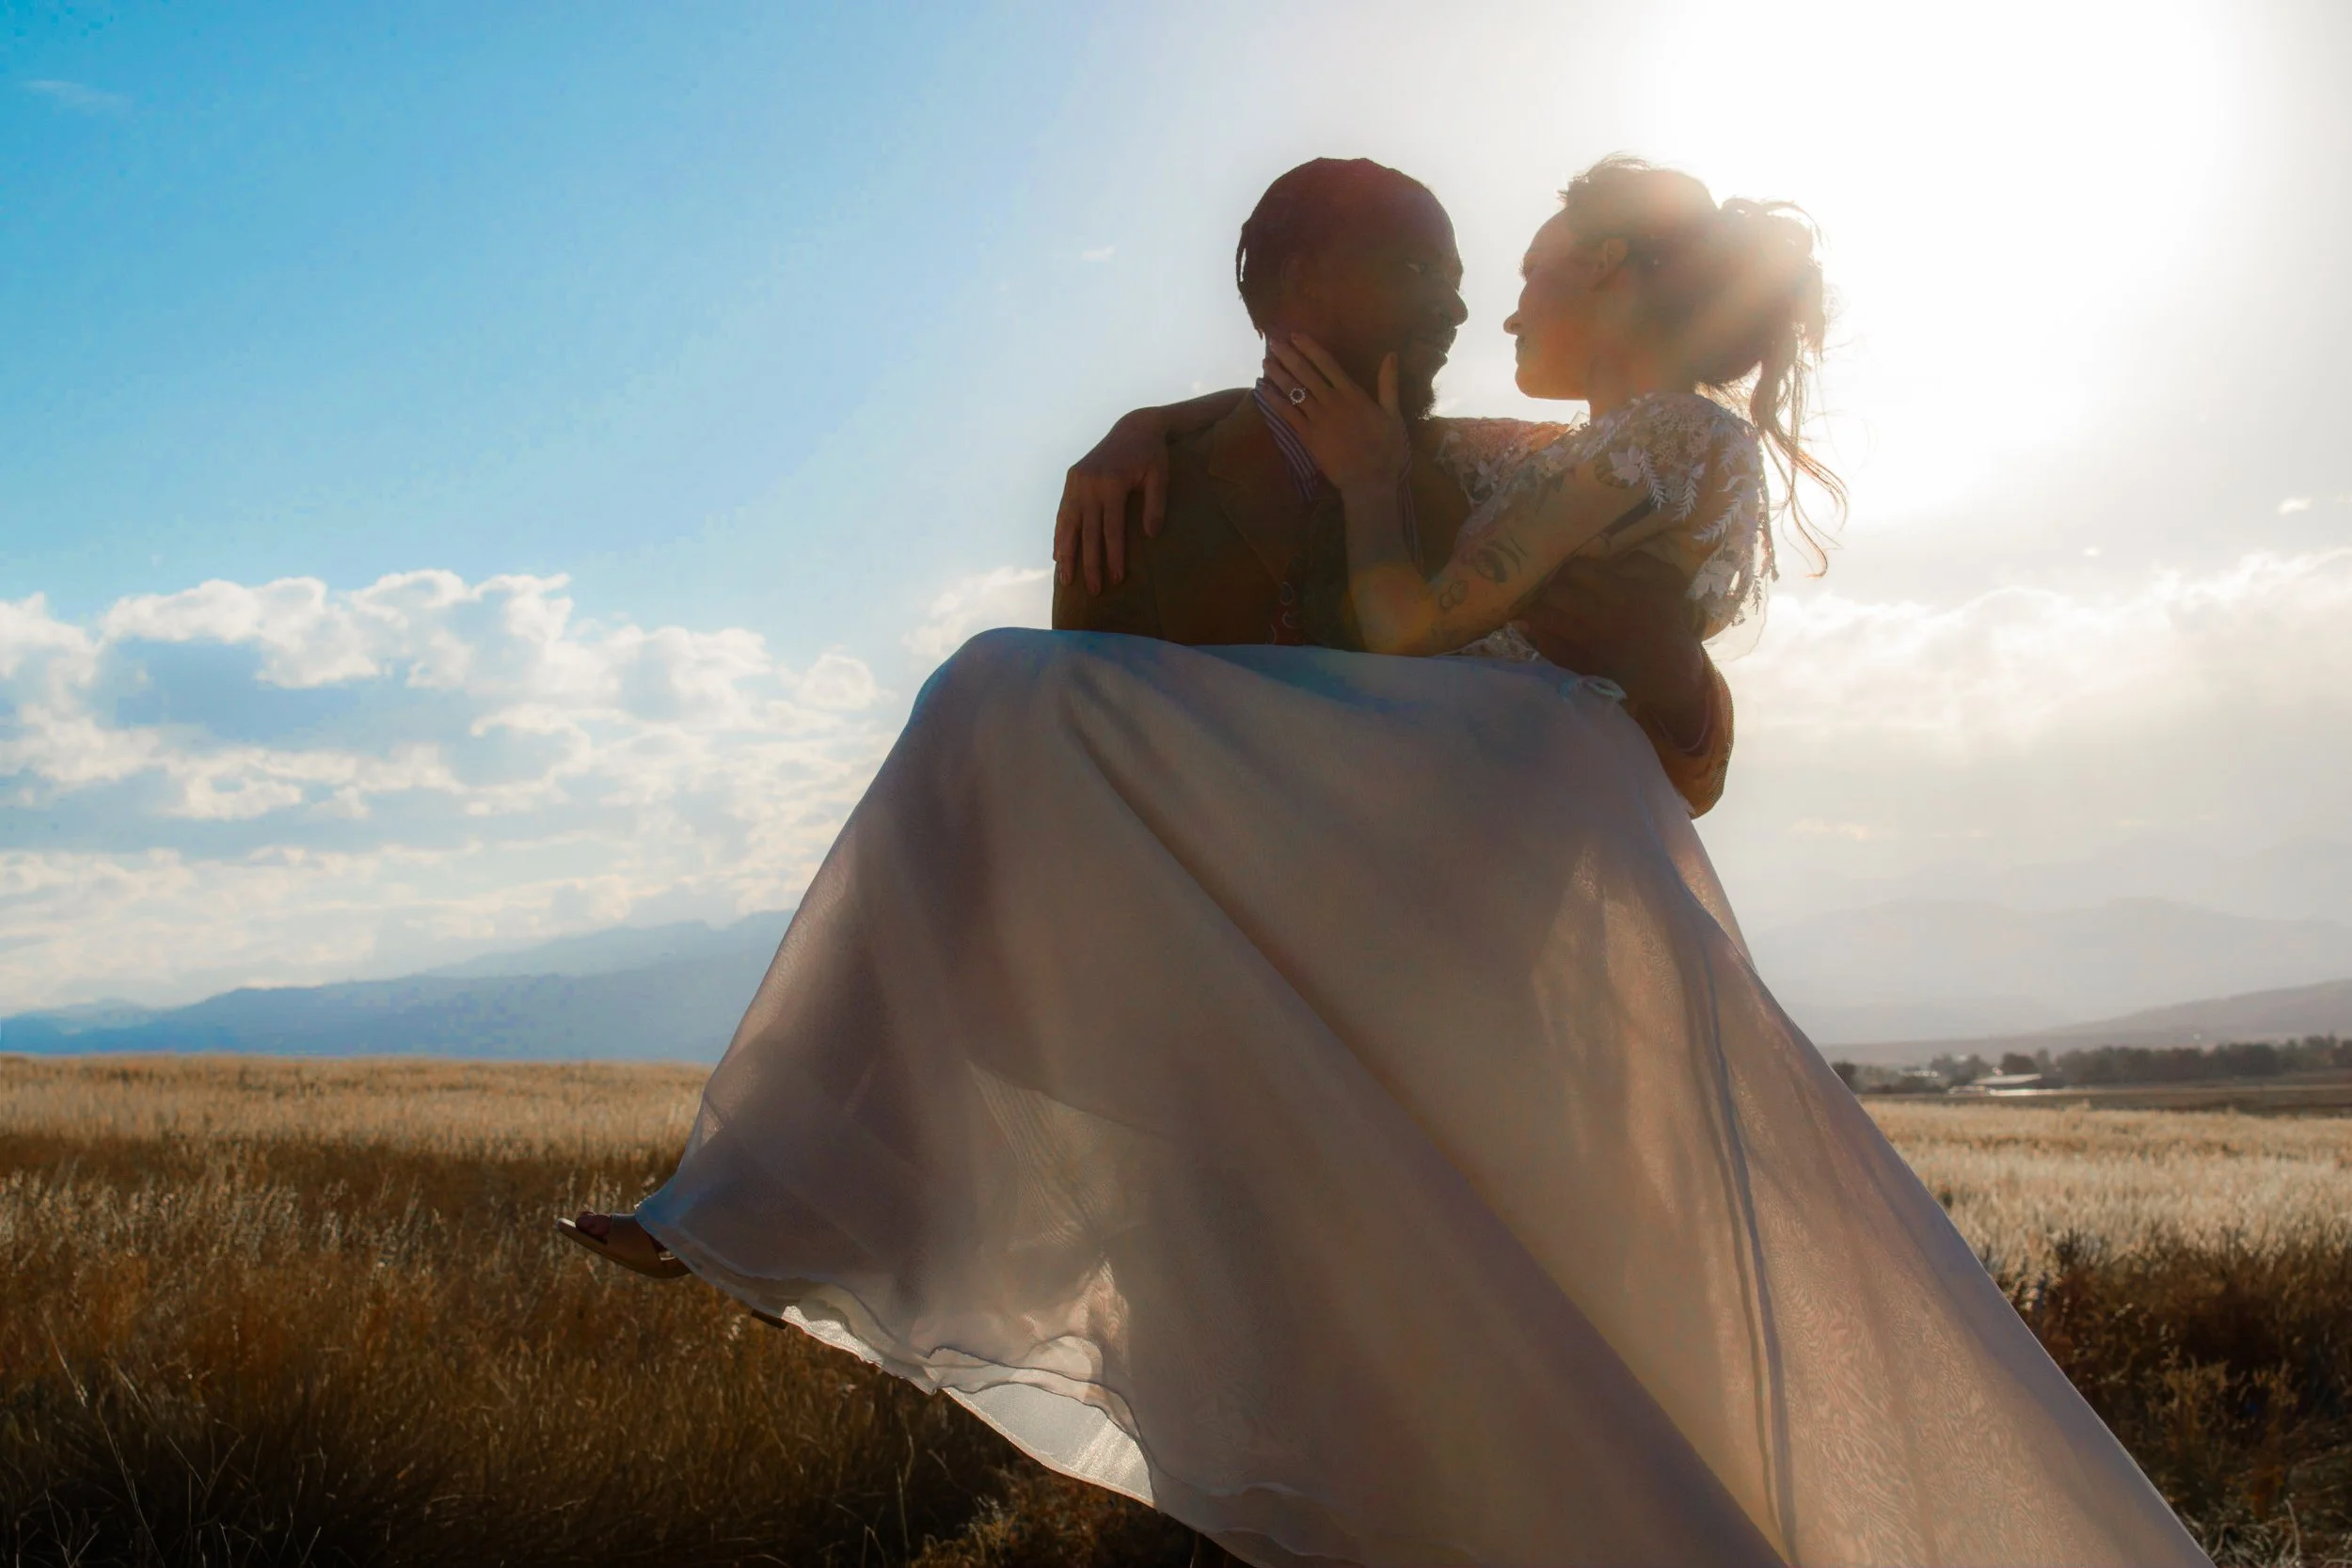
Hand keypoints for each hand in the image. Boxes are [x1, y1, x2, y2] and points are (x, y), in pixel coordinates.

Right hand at [1054, 411, 1169, 593]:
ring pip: (1068, 524)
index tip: (1117, 579)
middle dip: (1090, 563)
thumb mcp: (1160, 476)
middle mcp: (1089, 484)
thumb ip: (1155, 505)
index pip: (1111, 529)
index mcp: (1111, 484)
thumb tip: (1150, 535)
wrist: (1133, 426)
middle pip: (1087, 532)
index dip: (1113, 556)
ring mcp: (1077, 481)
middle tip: (1094, 590)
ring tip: (1066, 580)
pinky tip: (1057, 555)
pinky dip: (1059, 535)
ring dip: (1066, 554)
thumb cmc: (1151, 455)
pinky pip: (1063, 513)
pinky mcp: (1072, 479)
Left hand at [1263, 335, 1409, 496]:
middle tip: (1273, 342)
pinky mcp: (1307, 437)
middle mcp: (1332, 402)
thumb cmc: (1386, 449)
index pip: (1327, 364)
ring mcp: (1317, 419)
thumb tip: (1391, 354)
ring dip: (1278, 375)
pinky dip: (1274, 401)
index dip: (1310, 348)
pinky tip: (1263, 390)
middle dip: (1288, 356)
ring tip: (1266, 362)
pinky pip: (1287, 415)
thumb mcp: (1393, 414)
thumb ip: (1389, 383)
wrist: (1370, 480)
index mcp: (1353, 394)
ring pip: (1294, 391)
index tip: (1296, 335)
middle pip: (1305, 373)